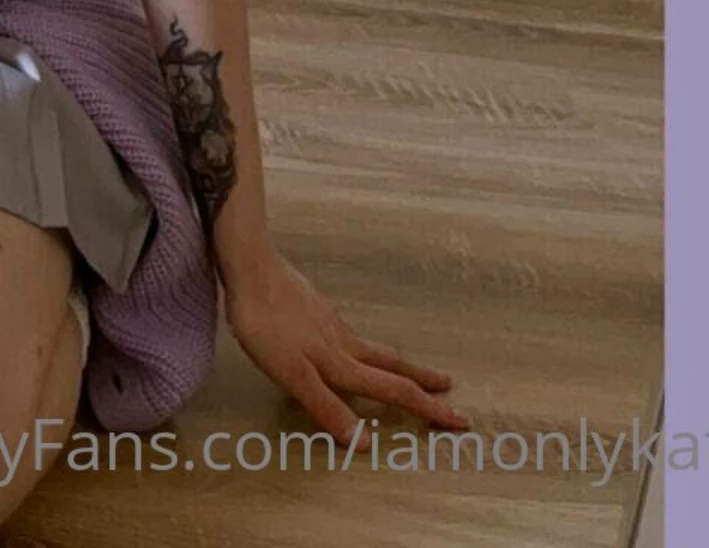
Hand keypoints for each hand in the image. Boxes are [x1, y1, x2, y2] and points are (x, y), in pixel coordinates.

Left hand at [223, 244, 470, 449]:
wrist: (250, 266)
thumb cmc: (266, 324)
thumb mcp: (293, 375)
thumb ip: (327, 408)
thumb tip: (365, 443)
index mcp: (341, 363)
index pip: (393, 391)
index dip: (426, 408)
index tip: (458, 420)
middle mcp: (343, 341)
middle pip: (391, 364)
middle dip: (421, 380)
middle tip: (449, 387)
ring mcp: (329, 320)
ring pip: (371, 346)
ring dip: (394, 361)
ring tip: (406, 368)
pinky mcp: (313, 304)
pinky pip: (346, 330)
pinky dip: (360, 343)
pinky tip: (349, 341)